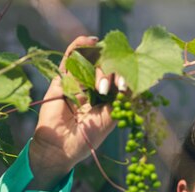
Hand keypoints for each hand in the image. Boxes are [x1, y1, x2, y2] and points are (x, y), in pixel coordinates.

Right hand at [28, 36, 121, 189]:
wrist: (61, 147)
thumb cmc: (85, 138)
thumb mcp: (108, 121)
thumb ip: (119, 103)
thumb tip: (133, 85)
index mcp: (105, 99)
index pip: (117, 80)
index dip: (123, 78)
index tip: (125, 86)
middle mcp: (92, 88)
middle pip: (106, 68)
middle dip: (111, 73)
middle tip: (110, 87)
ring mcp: (77, 82)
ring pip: (91, 61)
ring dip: (100, 59)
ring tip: (106, 60)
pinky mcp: (62, 79)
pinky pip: (71, 57)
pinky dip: (80, 46)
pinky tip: (91, 40)